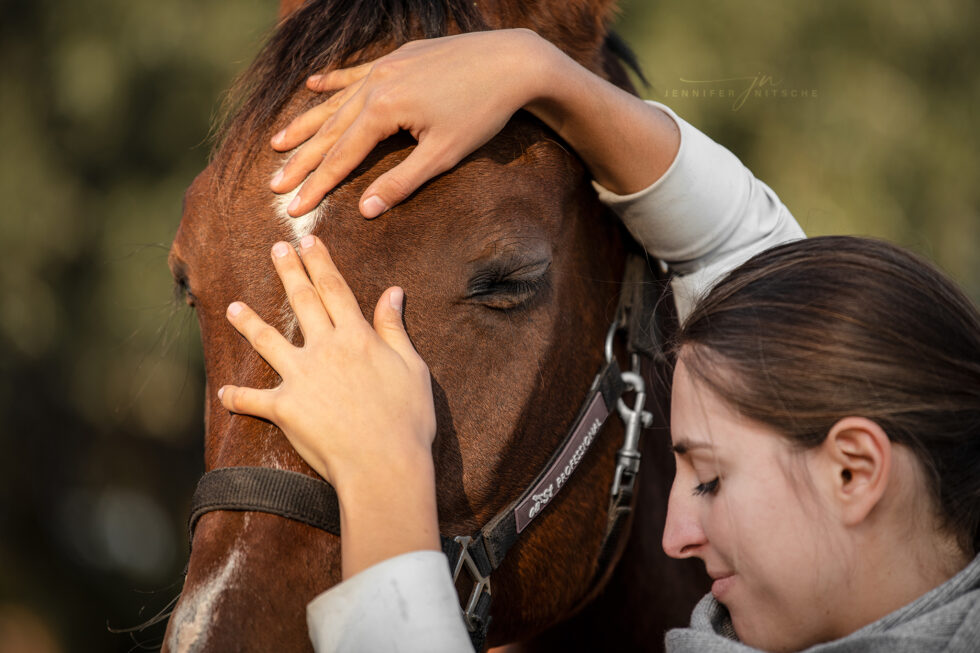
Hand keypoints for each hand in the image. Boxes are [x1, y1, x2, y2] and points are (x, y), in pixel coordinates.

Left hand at [217, 235, 435, 490]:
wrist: (384, 465)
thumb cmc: (407, 420)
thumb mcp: (412, 368)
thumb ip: (395, 328)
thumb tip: (393, 292)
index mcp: (357, 337)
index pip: (335, 289)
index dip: (321, 262)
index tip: (309, 241)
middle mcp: (325, 349)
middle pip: (302, 302)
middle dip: (288, 272)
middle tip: (276, 249)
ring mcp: (301, 378)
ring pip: (268, 342)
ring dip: (249, 323)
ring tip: (232, 308)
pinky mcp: (285, 408)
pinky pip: (253, 399)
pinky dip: (237, 397)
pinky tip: (224, 393)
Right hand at [269, 28, 554, 217]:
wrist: (512, 61)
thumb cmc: (482, 111)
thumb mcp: (443, 154)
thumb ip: (401, 182)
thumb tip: (366, 211)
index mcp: (383, 110)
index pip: (341, 156)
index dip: (316, 185)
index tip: (293, 208)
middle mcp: (375, 85)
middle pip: (330, 130)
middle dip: (302, 160)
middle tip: (275, 184)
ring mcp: (385, 67)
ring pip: (337, 101)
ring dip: (308, 123)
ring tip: (279, 142)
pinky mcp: (399, 57)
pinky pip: (356, 73)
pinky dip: (333, 82)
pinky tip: (313, 86)